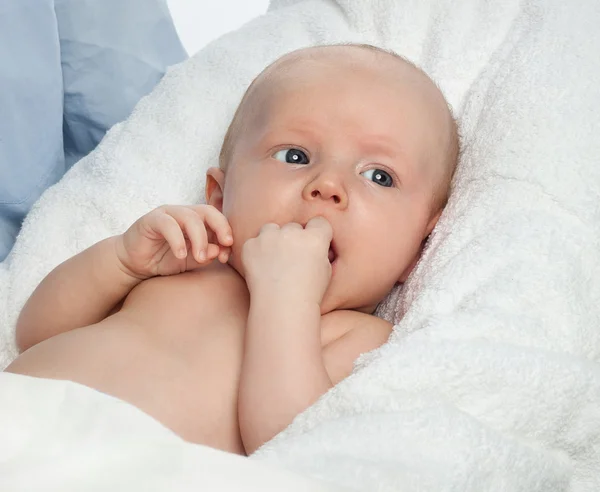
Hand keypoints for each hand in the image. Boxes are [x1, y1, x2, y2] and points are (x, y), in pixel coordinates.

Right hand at [116, 205, 232, 278]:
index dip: (226, 233)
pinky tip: (180, 254)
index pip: (218, 219)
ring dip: (199, 238)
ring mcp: (168, 214)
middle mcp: (184, 213)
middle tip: (224, 246)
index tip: (227, 254)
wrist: (134, 264)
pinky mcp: (151, 219)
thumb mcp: (190, 261)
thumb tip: (219, 250)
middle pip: (208, 212)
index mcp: (197, 221)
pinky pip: (168, 224)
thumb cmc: (164, 260)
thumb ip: (205, 255)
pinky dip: (177, 240)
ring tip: (200, 257)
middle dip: (220, 227)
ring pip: (190, 217)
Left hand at [242, 217, 332, 304]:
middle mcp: (292, 233)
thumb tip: (316, 243)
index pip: (319, 222)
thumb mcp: (325, 272)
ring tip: (274, 262)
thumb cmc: (307, 294)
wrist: (280, 308)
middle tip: (291, 260)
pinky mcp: (251, 245)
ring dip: (274, 240)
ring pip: (272, 229)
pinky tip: (261, 268)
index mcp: (315, 239)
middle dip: (294, 239)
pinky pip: (254, 242)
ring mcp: (269, 238)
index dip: (317, 234)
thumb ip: (320, 251)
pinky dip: (256, 252)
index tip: (313, 245)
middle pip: (294, 227)